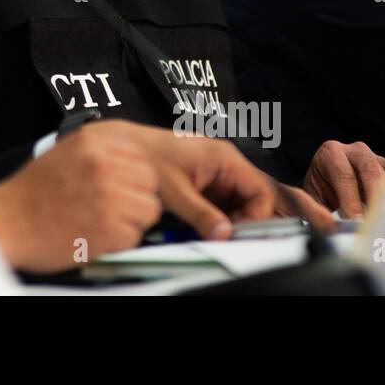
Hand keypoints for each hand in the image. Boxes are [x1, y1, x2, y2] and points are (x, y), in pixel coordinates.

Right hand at [0, 121, 161, 272]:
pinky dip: (118, 242)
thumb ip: (98, 152)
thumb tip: (129, 162)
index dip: (133, 177)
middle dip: (136, 198)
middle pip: (150, 183)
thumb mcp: (64, 152)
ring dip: (130, 221)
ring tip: (103, 222)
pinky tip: (95, 235)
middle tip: (113, 208)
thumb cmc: (30, 191)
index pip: (141, 158)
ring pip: (148, 210)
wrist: (5, 219)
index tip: (120, 188)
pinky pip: (134, 237)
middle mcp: (103, 165)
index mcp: (92, 142)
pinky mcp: (108, 228)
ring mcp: (108, 196)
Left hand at [137, 128, 283, 238]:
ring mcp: (214, 173)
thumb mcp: (175, 191)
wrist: (124, 147)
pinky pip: (218, 204)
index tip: (238, 234)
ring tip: (207, 232)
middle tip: (222, 237)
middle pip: (250, 199)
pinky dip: (213, 217)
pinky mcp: (203, 182)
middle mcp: (223, 163)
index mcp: (224, 158)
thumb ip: (201, 214)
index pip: (260, 191)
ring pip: (235, 204)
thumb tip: (223, 234)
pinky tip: (199, 225)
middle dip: (239, 221)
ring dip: (224, 221)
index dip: (255, 216)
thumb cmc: (145, 155)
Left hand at [303, 140, 384, 217]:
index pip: (344, 175)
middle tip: (373, 224)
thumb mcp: (310, 202)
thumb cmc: (319, 195)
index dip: (351, 200)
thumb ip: (314, 212)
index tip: (355, 222)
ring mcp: (376, 157)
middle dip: (374, 201)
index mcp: (330, 153)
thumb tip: (327, 224)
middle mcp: (355, 150)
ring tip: (384, 221)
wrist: (328, 186)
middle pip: (371, 172)